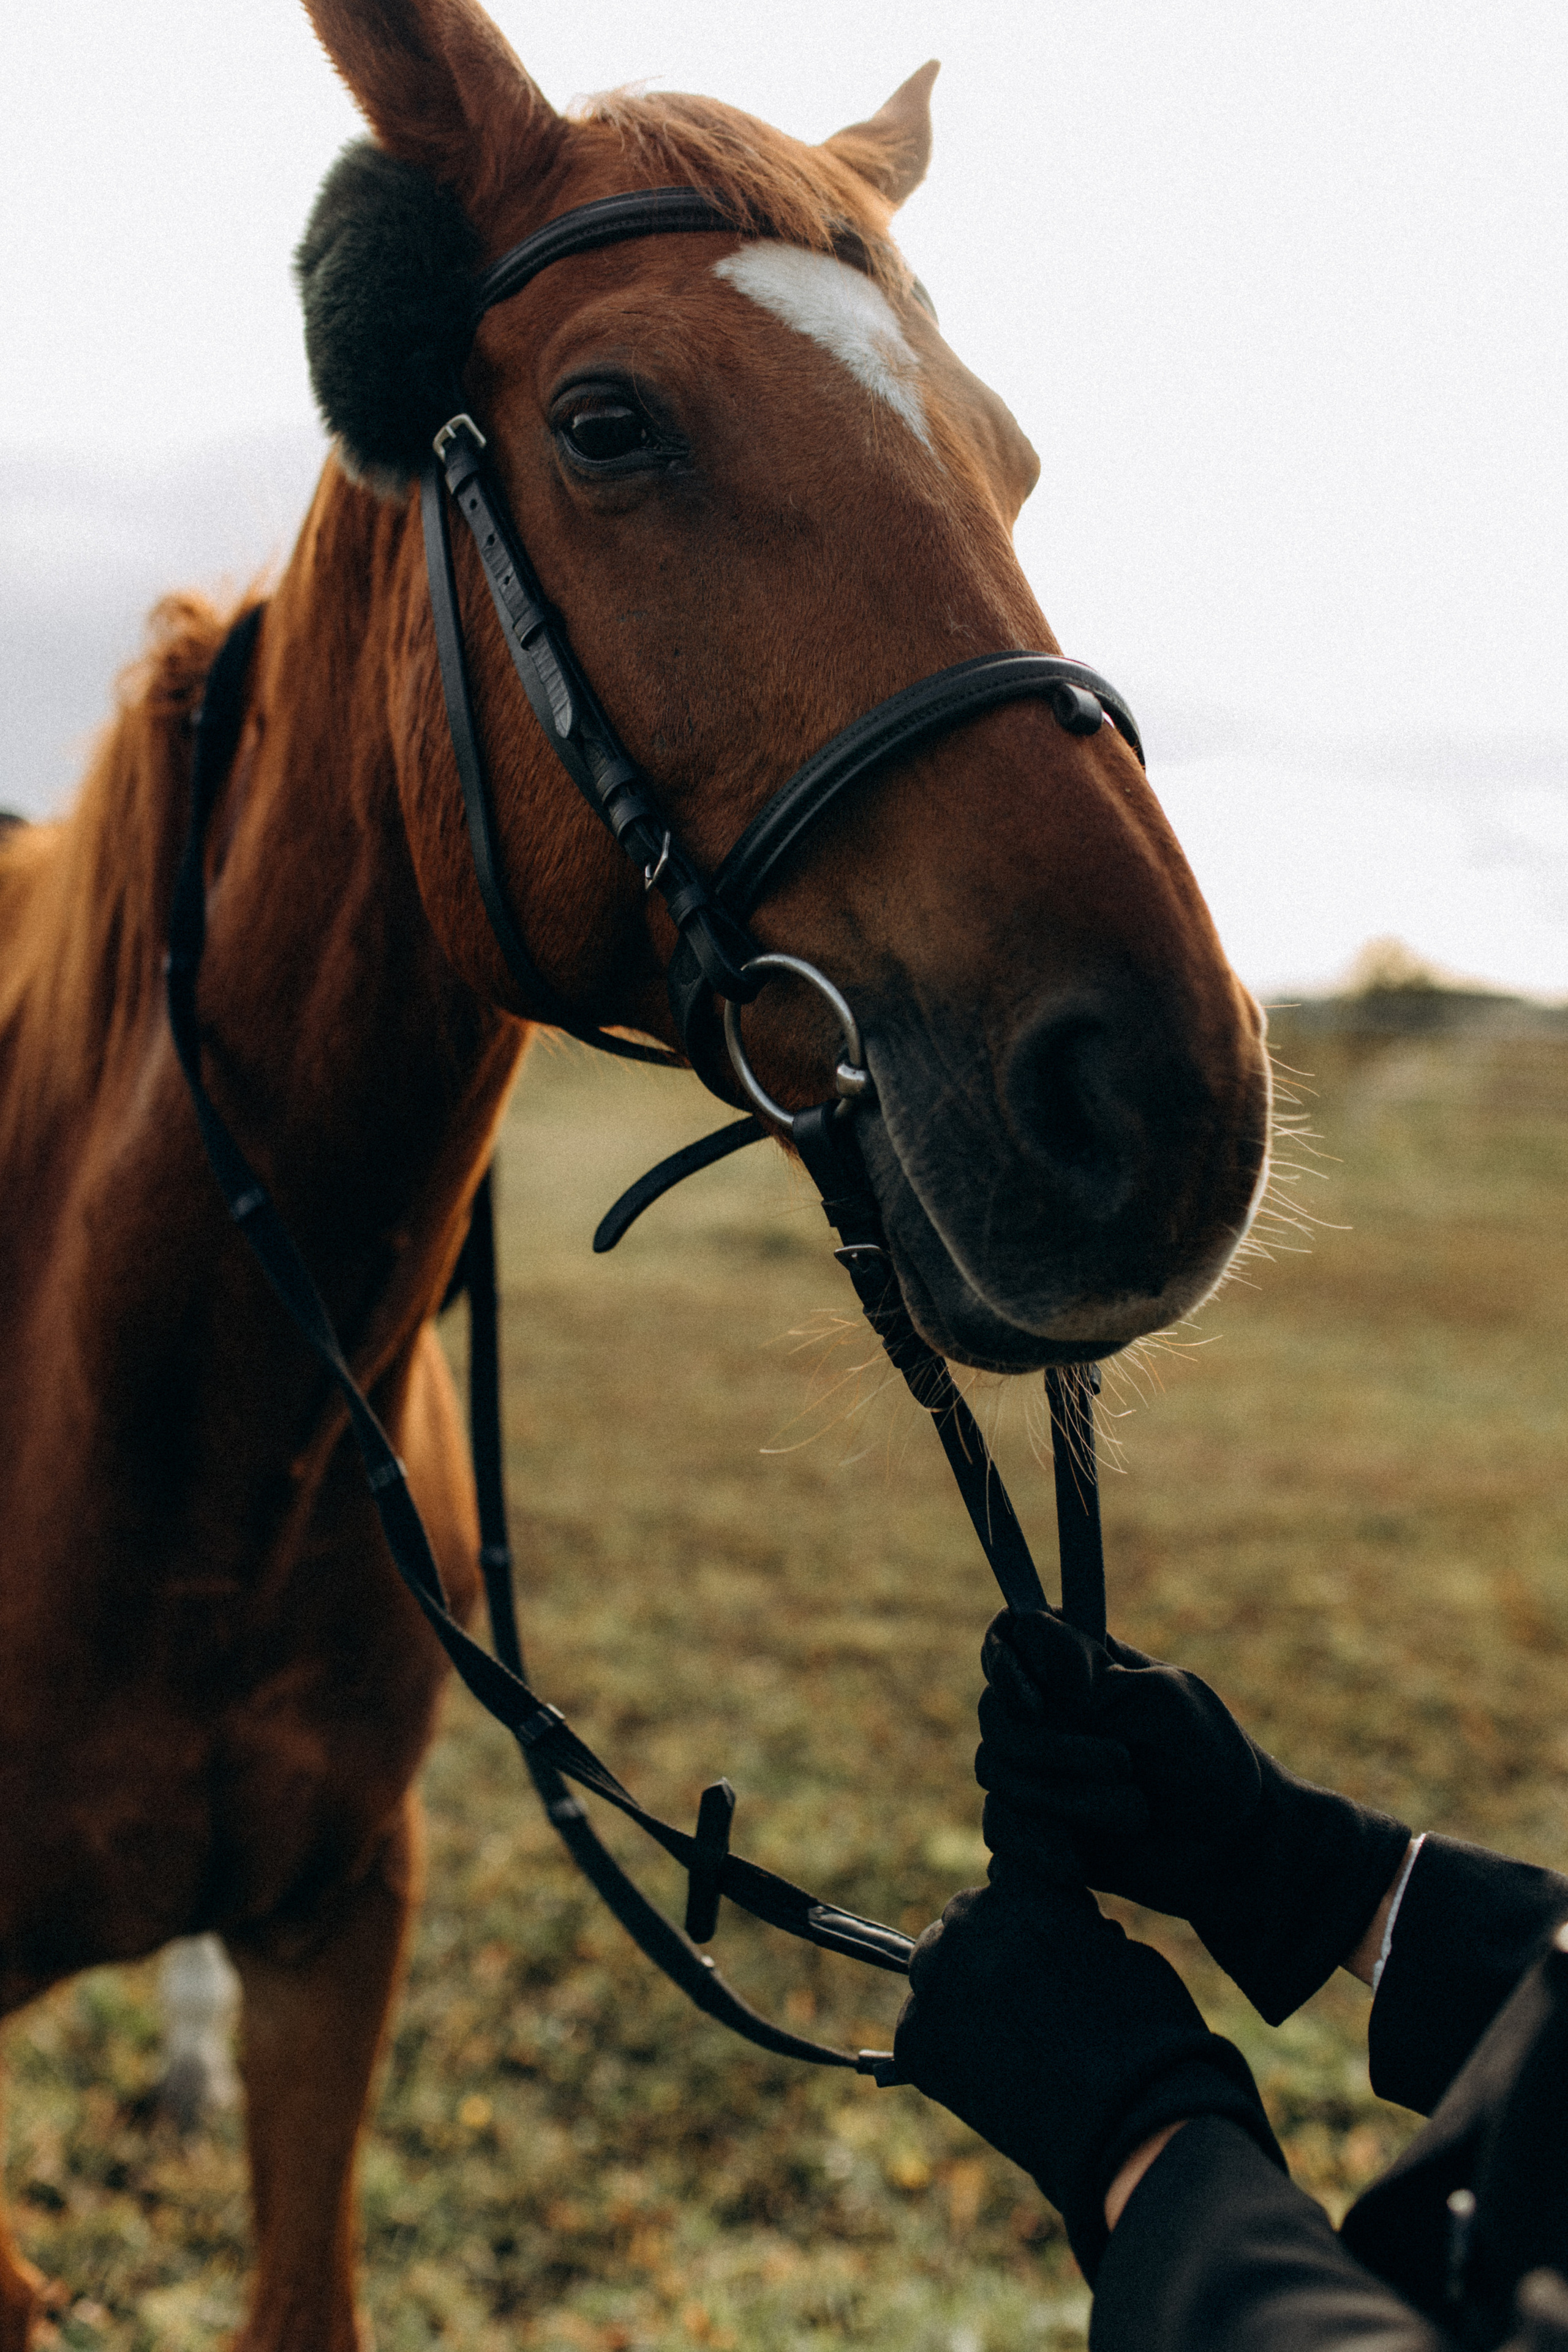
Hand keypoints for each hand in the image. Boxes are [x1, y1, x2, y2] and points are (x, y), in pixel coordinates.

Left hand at [893, 1858, 1281, 2279]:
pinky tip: (988, 2080)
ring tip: (1008, 2049)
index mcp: (1022, 1889)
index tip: (1043, 1957)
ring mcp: (938, 1980)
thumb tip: (1053, 1928)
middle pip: (960, 1926)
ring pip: (932, 1976)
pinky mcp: (916, 2040)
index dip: (1026, 1925)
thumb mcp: (1119, 1948)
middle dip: (984, 1956)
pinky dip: (942, 2055)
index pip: (1004, 1885)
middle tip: (1023, 2010)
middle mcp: (969, 1922)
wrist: (1133, 2116)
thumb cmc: (1147, 2034)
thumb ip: (1069, 1925)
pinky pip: (917, 2034)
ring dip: (958, 1998)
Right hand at [975, 1610, 1412, 2024]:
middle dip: (1053, 1748)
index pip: (1010, 1636)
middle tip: (1123, 1767)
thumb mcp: (1170, 1705)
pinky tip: (1077, 1863)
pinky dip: (1034, 1846)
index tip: (1038, 1701)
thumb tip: (1031, 1633)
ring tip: (1133, 1816)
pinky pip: (999, 1830)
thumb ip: (1100, 1675)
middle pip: (996, 1714)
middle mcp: (1047, 1712)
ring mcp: (1036, 1770)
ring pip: (997, 1773)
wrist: (1235, 1852)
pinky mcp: (1035, 1828)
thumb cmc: (1212, 1763)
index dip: (1005, 1662)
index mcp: (1078, 1666)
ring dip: (1062, 1798)